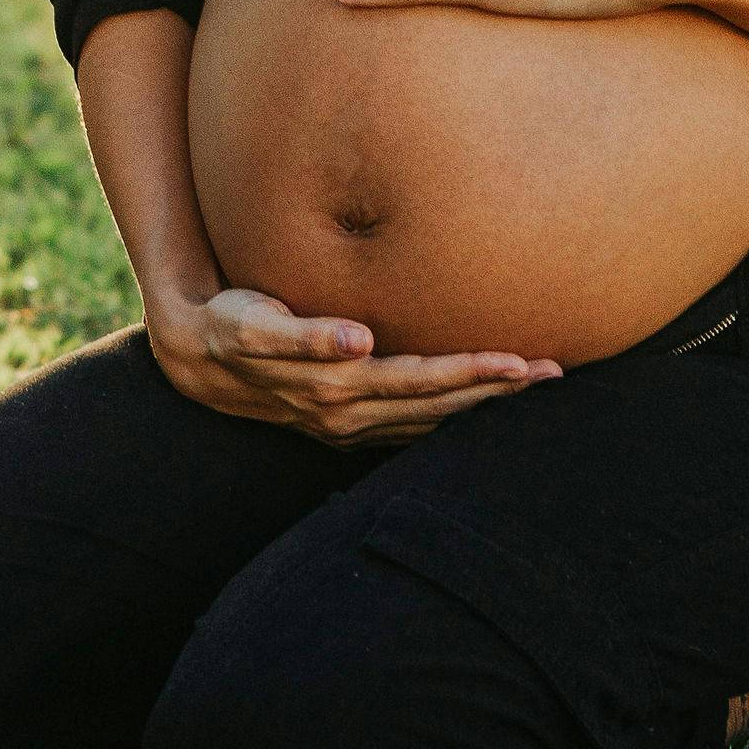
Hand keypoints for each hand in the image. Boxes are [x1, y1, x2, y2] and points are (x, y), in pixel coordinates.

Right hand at [146, 284, 559, 443]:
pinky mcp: (345, 422)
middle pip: (440, 404)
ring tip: (532, 382)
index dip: (474, 372)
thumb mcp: (256, 326)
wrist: (193, 356)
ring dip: (482, 403)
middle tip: (555, 372)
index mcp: (339, 388)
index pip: (424, 382)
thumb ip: (307, 335)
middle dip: (497, 389)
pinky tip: (479, 403)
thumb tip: (360, 339)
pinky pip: (412, 422)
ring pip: (431, 417)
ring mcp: (349, 424)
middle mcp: (350, 413)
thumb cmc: (229, 324)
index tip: (521, 361)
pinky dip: (450, 412)